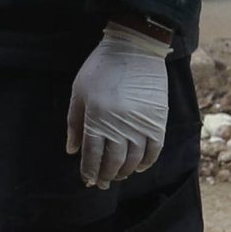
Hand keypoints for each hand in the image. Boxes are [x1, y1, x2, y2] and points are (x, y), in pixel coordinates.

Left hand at [66, 22, 172, 187]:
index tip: (87, 180)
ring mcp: (141, 124)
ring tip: (117, 175)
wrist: (134, 48)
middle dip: (106, 175)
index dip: (89, 170)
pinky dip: (146, 162)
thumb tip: (72, 151)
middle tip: (101, 183)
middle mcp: (120, 125)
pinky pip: (154, 150)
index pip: (93, 154)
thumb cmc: (101, 68)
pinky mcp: (158, 121)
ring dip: (124, 171)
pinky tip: (138, 167)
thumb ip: (74, 122)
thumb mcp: (79, 91)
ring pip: (134, 159)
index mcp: (97, 117)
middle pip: (114, 161)